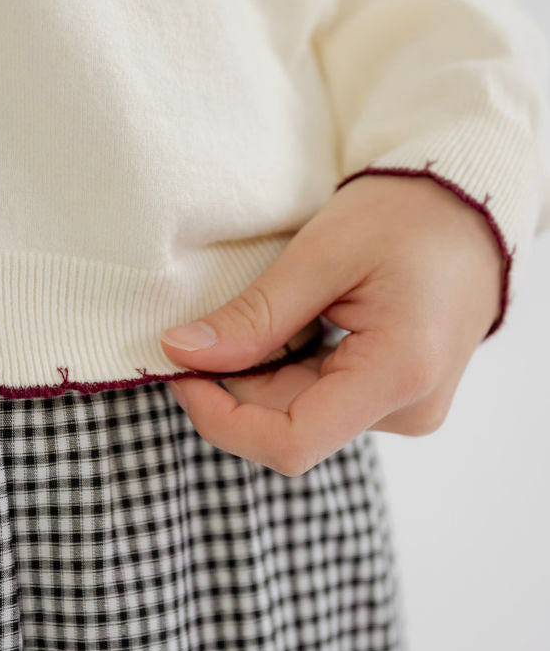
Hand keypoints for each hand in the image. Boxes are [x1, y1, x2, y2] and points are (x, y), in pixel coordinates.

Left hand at [160, 174, 503, 475]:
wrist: (470, 206)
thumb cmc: (407, 216)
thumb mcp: (322, 255)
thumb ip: (254, 316)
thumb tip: (179, 352)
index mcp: (398, 375)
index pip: (289, 443)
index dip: (221, 418)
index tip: (181, 371)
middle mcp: (408, 410)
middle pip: (289, 427)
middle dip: (234, 385)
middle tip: (207, 327)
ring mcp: (406, 410)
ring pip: (301, 416)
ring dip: (262, 375)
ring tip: (269, 311)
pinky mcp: (397, 399)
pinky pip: (323, 401)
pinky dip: (289, 370)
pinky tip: (296, 324)